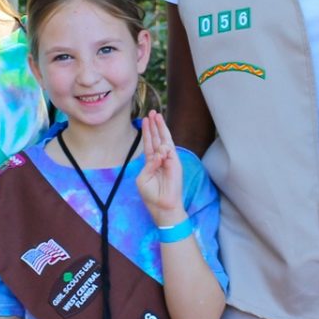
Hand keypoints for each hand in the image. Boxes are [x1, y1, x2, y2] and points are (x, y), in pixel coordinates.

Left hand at [135, 110, 184, 225]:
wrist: (162, 206)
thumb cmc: (151, 194)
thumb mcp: (143, 178)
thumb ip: (148, 165)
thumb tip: (158, 154)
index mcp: (151, 162)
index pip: (150, 143)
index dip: (148, 131)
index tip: (145, 120)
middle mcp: (161, 159)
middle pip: (158, 138)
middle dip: (155, 125)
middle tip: (152, 112)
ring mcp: (169, 160)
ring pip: (165, 140)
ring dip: (161, 128)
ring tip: (157, 116)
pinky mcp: (175, 164)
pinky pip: (170, 152)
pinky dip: (164, 148)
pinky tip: (161, 147)